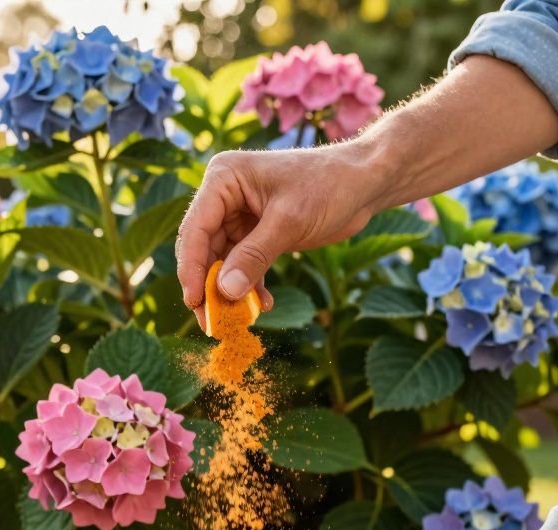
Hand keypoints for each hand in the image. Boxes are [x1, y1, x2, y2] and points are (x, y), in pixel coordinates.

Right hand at [175, 141, 381, 329]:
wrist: (364, 182)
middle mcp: (224, 196)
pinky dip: (251, 285)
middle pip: (204, 248)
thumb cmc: (329, 185)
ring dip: (230, 290)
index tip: (195, 301)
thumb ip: (255, 256)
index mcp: (224, 178)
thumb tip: (225, 292)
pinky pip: (244, 264)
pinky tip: (263, 304)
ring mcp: (239, 215)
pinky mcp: (257, 232)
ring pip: (223, 261)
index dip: (192, 268)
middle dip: (209, 286)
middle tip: (211, 322)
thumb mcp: (289, 221)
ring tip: (237, 320)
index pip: (196, 228)